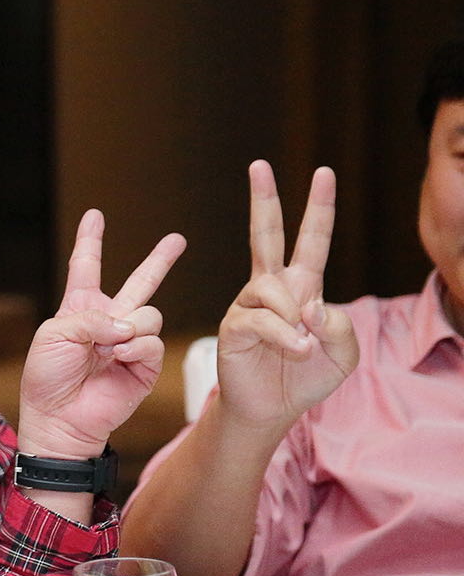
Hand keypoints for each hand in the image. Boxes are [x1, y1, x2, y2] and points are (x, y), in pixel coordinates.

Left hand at [18, 210, 185, 458]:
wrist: (59, 418)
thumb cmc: (47, 378)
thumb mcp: (54, 336)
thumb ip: (90, 318)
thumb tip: (127, 326)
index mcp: (79, 308)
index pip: (86, 266)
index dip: (91, 240)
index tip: (95, 215)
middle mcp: (108, 321)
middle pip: (141, 282)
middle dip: (160, 260)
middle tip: (178, 239)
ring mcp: (129, 342)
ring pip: (150, 315)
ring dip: (128, 328)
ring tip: (107, 348)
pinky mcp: (145, 364)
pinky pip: (152, 342)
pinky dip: (134, 347)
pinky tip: (118, 358)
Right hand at [215, 162, 356, 427]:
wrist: (273, 409)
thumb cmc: (306, 377)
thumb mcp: (342, 351)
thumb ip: (337, 324)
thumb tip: (307, 307)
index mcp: (302, 287)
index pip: (312, 239)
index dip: (319, 207)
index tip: (323, 173)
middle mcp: (272, 288)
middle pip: (266, 234)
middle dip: (264, 199)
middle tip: (258, 165)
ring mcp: (249, 305)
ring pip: (274, 289)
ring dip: (294, 320)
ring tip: (302, 348)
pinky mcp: (234, 327)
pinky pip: (262, 320)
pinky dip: (285, 337)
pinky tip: (294, 351)